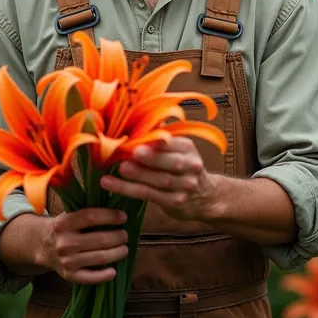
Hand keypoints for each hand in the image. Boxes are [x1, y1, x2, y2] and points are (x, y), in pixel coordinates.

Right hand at [41, 208, 128, 283]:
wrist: (43, 245)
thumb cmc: (64, 227)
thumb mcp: (69, 214)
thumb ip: (88, 211)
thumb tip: (116, 203)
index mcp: (64, 223)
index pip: (91, 217)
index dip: (110, 216)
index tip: (123, 216)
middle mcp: (64, 242)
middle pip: (100, 239)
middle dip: (118, 236)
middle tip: (125, 234)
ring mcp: (67, 260)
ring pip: (100, 257)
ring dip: (117, 253)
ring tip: (124, 249)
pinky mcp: (69, 275)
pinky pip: (90, 277)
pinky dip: (104, 275)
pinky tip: (113, 270)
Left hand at [100, 137, 216, 221]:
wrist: (204, 196)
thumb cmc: (181, 167)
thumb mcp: (177, 149)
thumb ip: (160, 136)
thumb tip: (136, 115)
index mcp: (188, 148)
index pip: (172, 143)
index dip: (156, 141)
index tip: (138, 137)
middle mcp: (191, 166)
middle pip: (172, 162)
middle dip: (151, 158)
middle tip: (131, 153)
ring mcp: (186, 186)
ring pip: (161, 180)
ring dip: (137, 175)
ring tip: (118, 169)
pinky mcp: (176, 202)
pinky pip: (150, 195)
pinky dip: (130, 189)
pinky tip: (113, 185)